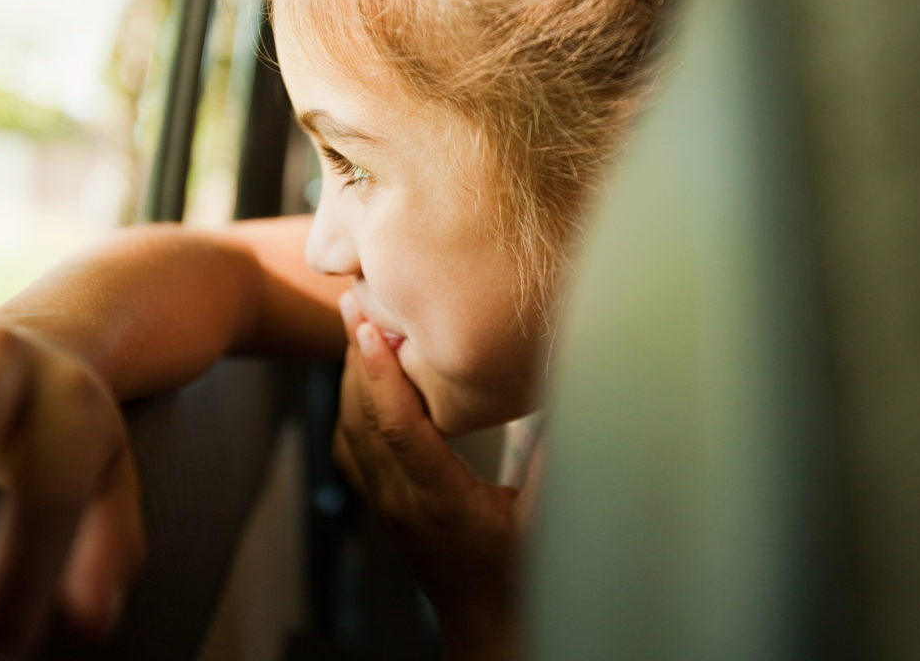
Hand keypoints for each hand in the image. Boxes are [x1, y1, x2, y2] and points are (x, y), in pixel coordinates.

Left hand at [333, 291, 531, 659]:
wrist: (489, 620)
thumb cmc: (522, 571)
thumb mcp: (548, 515)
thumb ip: (558, 457)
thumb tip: (570, 394)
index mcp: (441, 503)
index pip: (399, 430)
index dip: (383, 375)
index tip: (370, 327)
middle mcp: (401, 501)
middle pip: (362, 418)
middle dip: (355, 355)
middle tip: (355, 299)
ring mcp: (384, 504)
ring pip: (349, 428)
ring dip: (350, 373)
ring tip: (356, 320)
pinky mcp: (380, 502)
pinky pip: (349, 444)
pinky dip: (351, 400)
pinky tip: (361, 372)